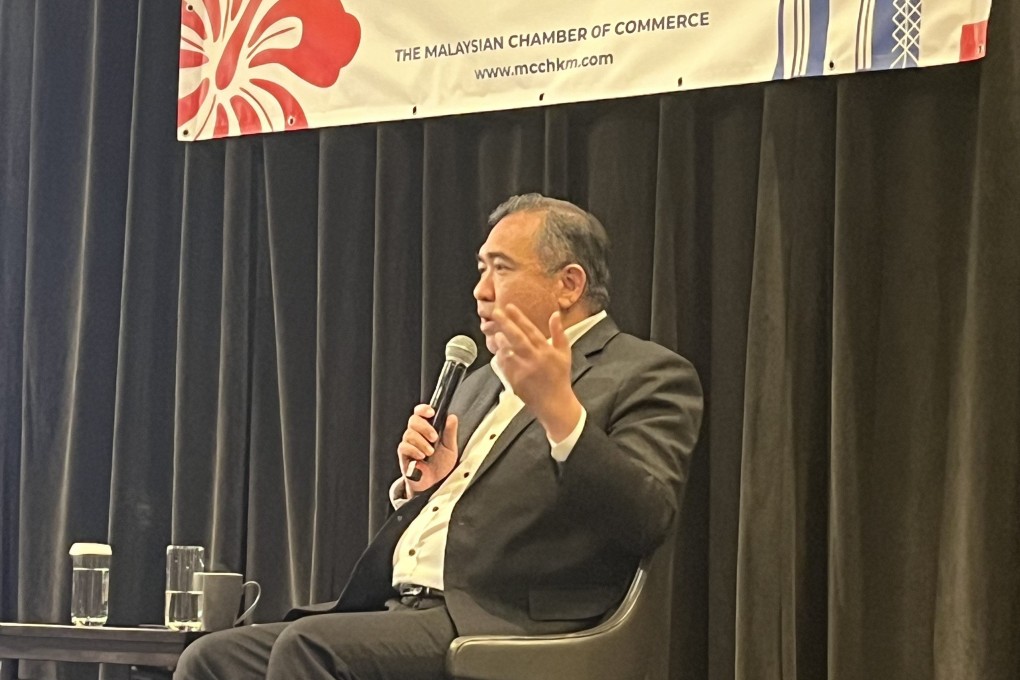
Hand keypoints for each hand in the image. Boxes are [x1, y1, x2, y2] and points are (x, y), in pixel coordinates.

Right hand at [397, 404, 458, 492]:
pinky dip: (414, 450)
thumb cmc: (440, 465)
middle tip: (434, 438)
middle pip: (413, 420)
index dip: (423, 409)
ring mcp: (408, 444)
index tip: (431, 412)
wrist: (434, 484)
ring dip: (422, 442)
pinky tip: (421, 457)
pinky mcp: (403, 456)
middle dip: (425, 427)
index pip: (420, 413)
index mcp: (427, 429)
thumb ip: (450, 432)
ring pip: (409, 434)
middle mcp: (416, 434)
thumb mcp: (450, 448)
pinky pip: (404, 446)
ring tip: (430, 452)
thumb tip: (451, 417)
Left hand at [491, 305, 582, 441]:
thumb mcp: (564, 353)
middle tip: (495, 312)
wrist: (554, 403)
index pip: (531, 330)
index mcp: (546, 351)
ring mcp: (523, 370)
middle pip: (517, 338)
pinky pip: (503, 364)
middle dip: (505, 323)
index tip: (509, 307)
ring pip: (507, 351)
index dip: (519, 318)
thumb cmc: (559, 377)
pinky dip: (500, 355)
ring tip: (497, 333)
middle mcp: (534, 359)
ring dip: (500, 340)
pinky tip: (500, 350)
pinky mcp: (514, 380)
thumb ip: (559, 333)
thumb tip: (555, 314)